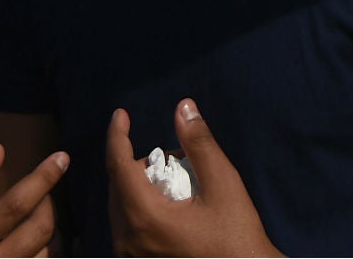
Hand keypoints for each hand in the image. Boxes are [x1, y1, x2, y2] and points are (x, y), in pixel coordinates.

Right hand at [0, 143, 68, 256]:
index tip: (62, 157)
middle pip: (38, 231)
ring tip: (24, 223)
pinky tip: (23, 246)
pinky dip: (39, 253)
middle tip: (41, 192)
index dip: (42, 178)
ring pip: (45, 253)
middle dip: (47, 203)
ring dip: (42, 231)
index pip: (13, 208)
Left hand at [106, 102, 277, 257]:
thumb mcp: (223, 183)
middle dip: (137, 162)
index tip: (120, 115)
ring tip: (173, 180)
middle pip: (118, 185)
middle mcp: (128, 238)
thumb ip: (199, 144)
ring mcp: (130, 254)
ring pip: (120, 205)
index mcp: (145, 217)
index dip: (117, 136)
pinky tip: (168, 203)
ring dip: (138, 184)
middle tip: (173, 157)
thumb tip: (183, 108)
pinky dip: (140, 204)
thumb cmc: (234, 233)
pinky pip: (126, 224)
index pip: (119, 166)